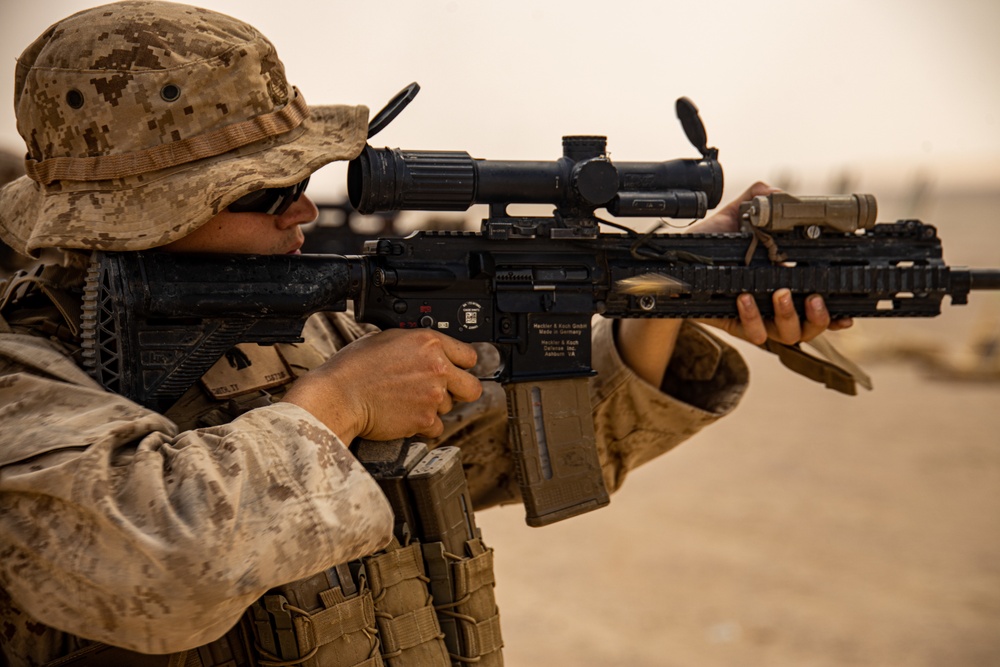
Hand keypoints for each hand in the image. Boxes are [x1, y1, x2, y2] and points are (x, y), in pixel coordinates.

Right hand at [282, 328, 482, 441]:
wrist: (340, 395)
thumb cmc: (354, 367)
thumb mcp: (387, 339)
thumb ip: (416, 345)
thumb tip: (427, 351)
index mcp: (429, 343)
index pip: (469, 356)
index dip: (462, 365)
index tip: (456, 371)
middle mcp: (437, 368)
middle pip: (472, 387)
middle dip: (461, 391)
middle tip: (444, 392)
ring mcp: (433, 395)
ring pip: (451, 407)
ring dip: (435, 407)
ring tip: (408, 401)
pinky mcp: (425, 419)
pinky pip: (436, 427)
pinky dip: (424, 425)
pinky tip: (405, 415)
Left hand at [694, 182, 852, 345]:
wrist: (679, 263)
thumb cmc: (712, 245)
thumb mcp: (737, 216)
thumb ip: (758, 198)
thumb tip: (778, 192)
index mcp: (788, 284)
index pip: (821, 305)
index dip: (838, 313)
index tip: (849, 311)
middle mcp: (777, 307)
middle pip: (812, 328)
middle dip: (819, 317)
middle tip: (814, 298)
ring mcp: (758, 319)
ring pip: (788, 334)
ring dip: (789, 315)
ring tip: (780, 293)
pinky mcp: (736, 325)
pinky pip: (752, 331)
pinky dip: (751, 315)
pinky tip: (745, 297)